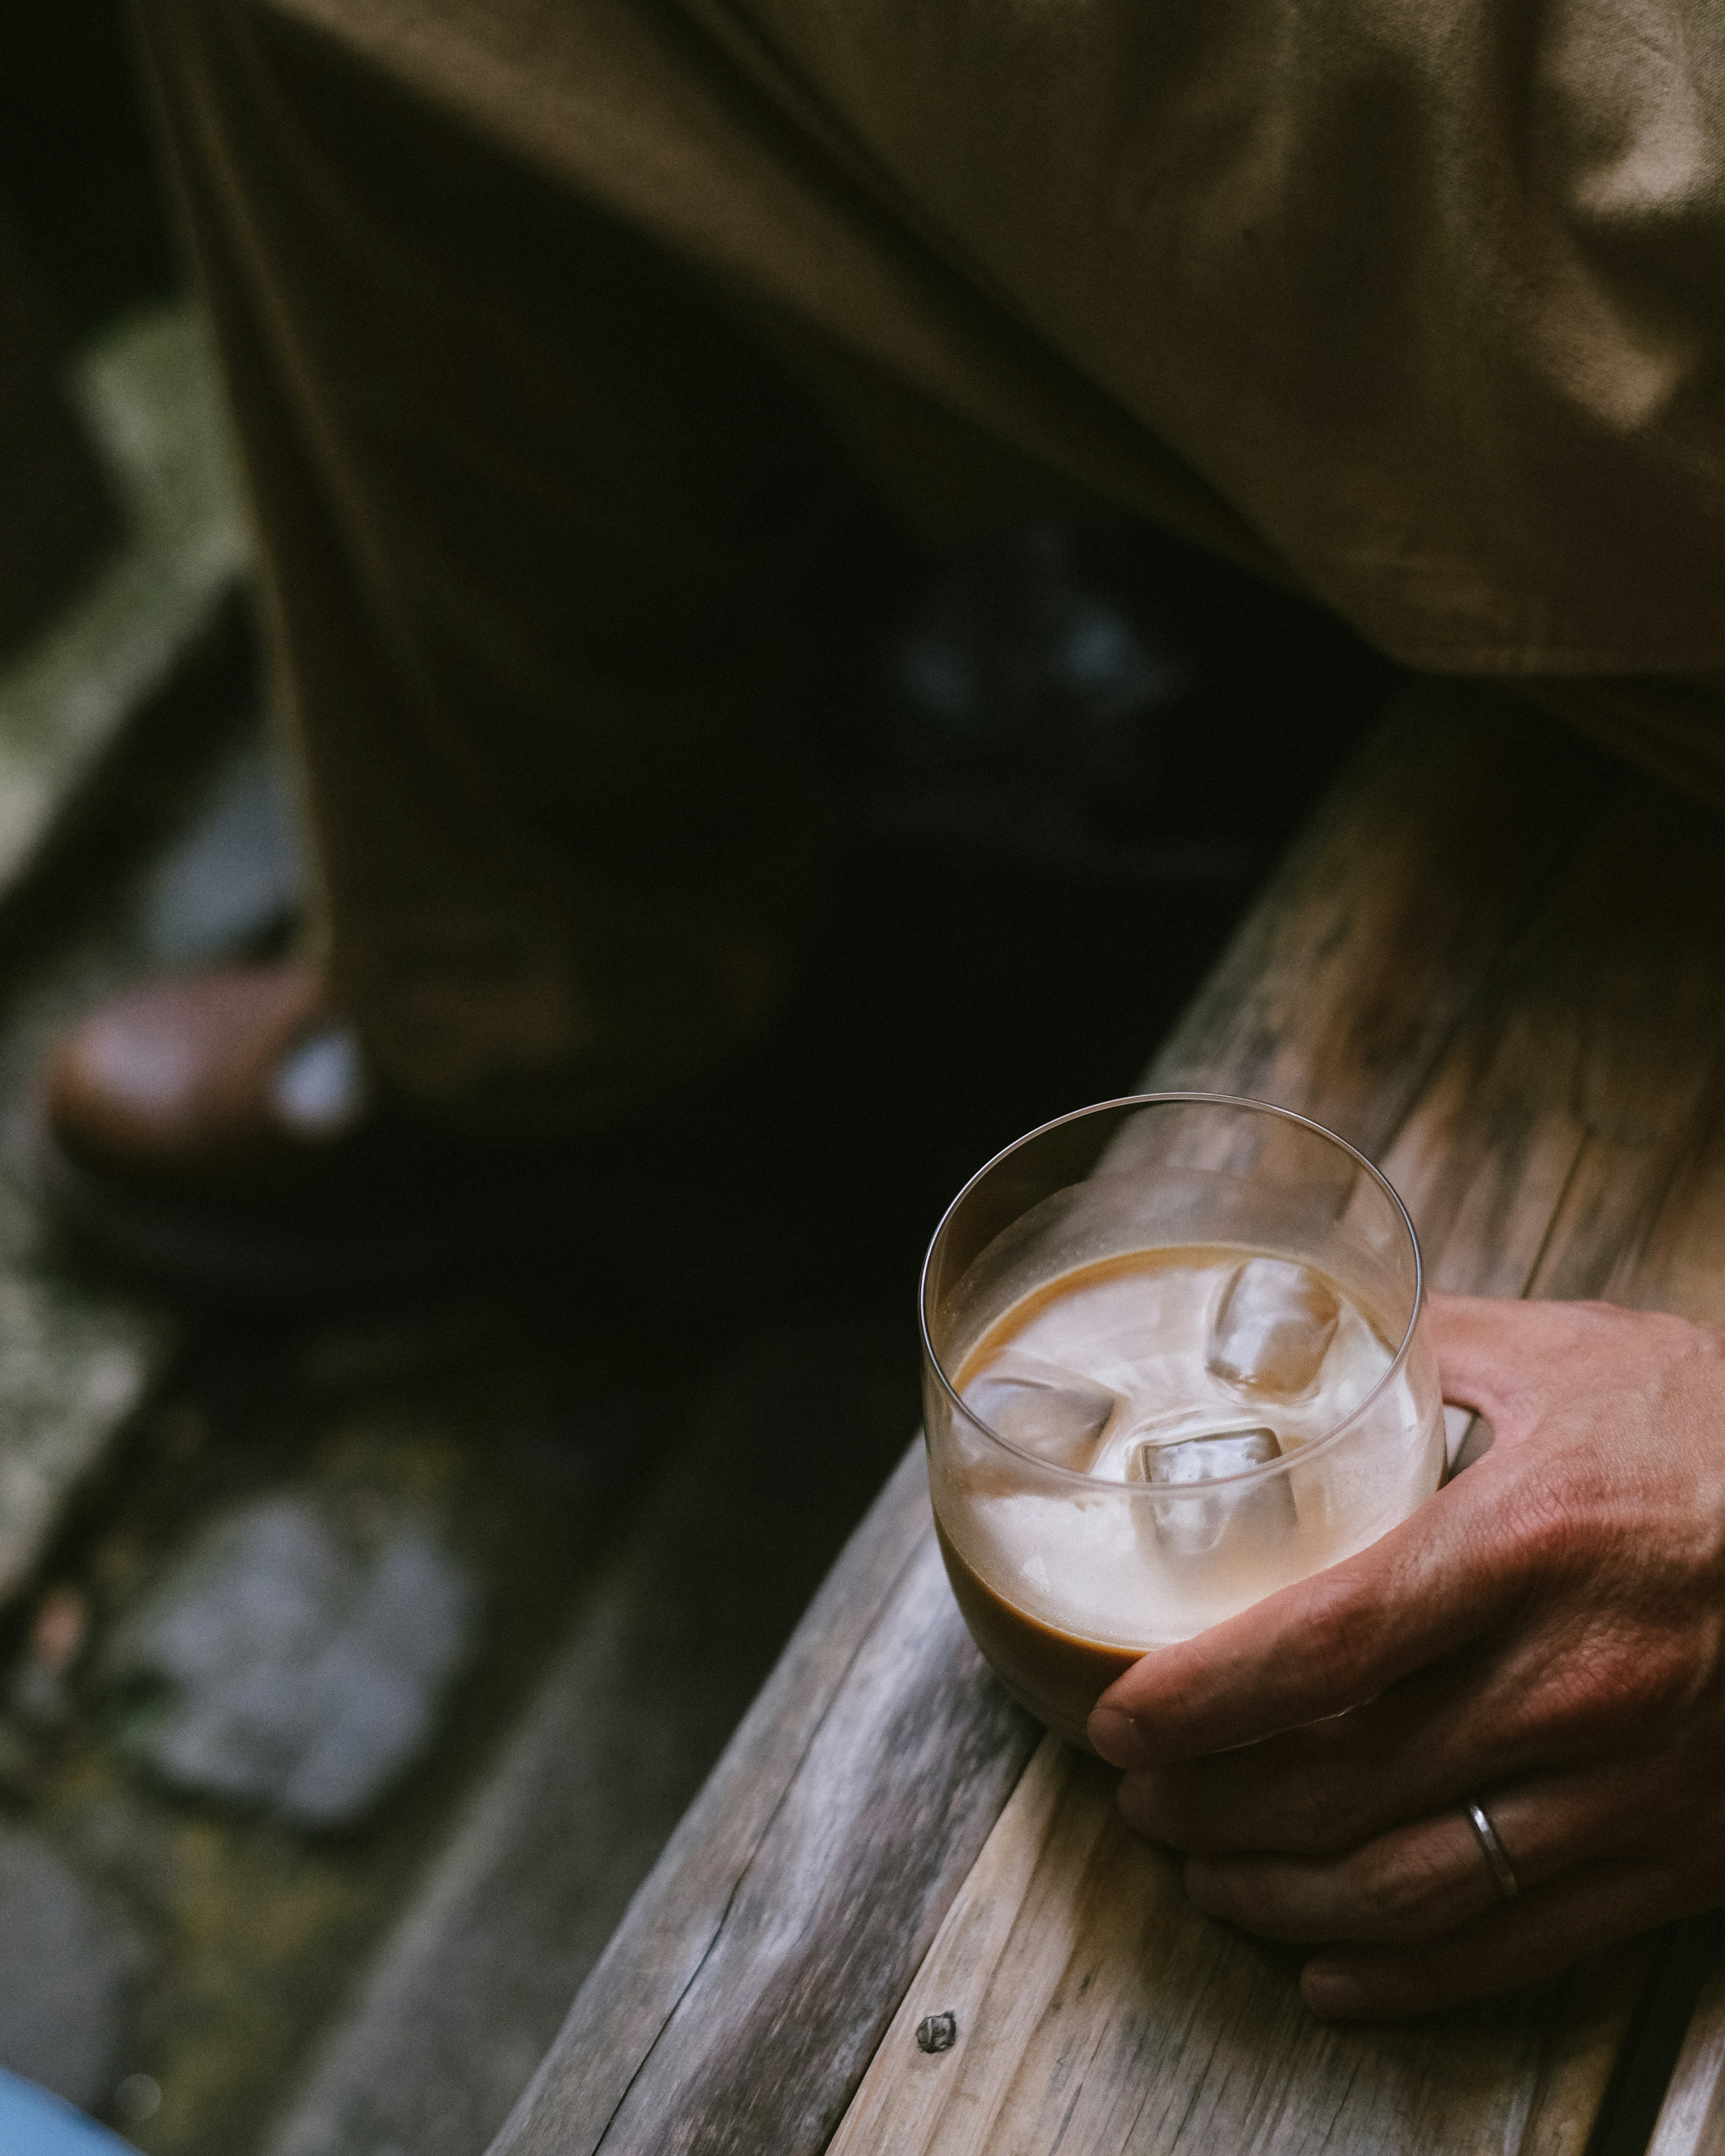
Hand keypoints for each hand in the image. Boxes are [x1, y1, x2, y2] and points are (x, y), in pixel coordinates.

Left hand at [1088, 1294, 1724, 2017]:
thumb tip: (1311, 1337)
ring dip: (1278, 1894)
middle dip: (1209, 1804)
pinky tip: (1325, 1962)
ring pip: (1408, 1887)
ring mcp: (1630, 1786)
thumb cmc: (1721, 1434)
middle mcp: (1574, 1682)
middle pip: (1339, 1783)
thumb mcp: (1579, 1359)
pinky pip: (1517, 1947)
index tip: (1117, 1714)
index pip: (1320, 1648)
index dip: (1197, 1699)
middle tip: (1141, 1791)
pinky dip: (1401, 1973)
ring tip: (1206, 1871)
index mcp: (1529, 1544)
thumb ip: (1432, 1350)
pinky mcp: (1678, 1856)